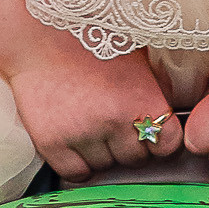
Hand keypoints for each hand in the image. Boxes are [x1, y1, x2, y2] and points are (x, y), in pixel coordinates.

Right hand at [8, 41, 177, 179]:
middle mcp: (115, 120)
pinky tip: (76, 142)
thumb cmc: (89, 38)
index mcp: (142, 98)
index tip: (152, 134)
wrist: (39, 34)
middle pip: (136, 159)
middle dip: (128, 145)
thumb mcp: (135, 59)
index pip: (169, 144)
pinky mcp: (53, 142)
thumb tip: (166, 117)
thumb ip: (152, 91)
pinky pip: (76, 173)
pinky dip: (78, 164)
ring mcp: (83, 133)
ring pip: (106, 167)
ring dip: (101, 153)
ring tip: (90, 124)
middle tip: (114, 123)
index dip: (161, 140)